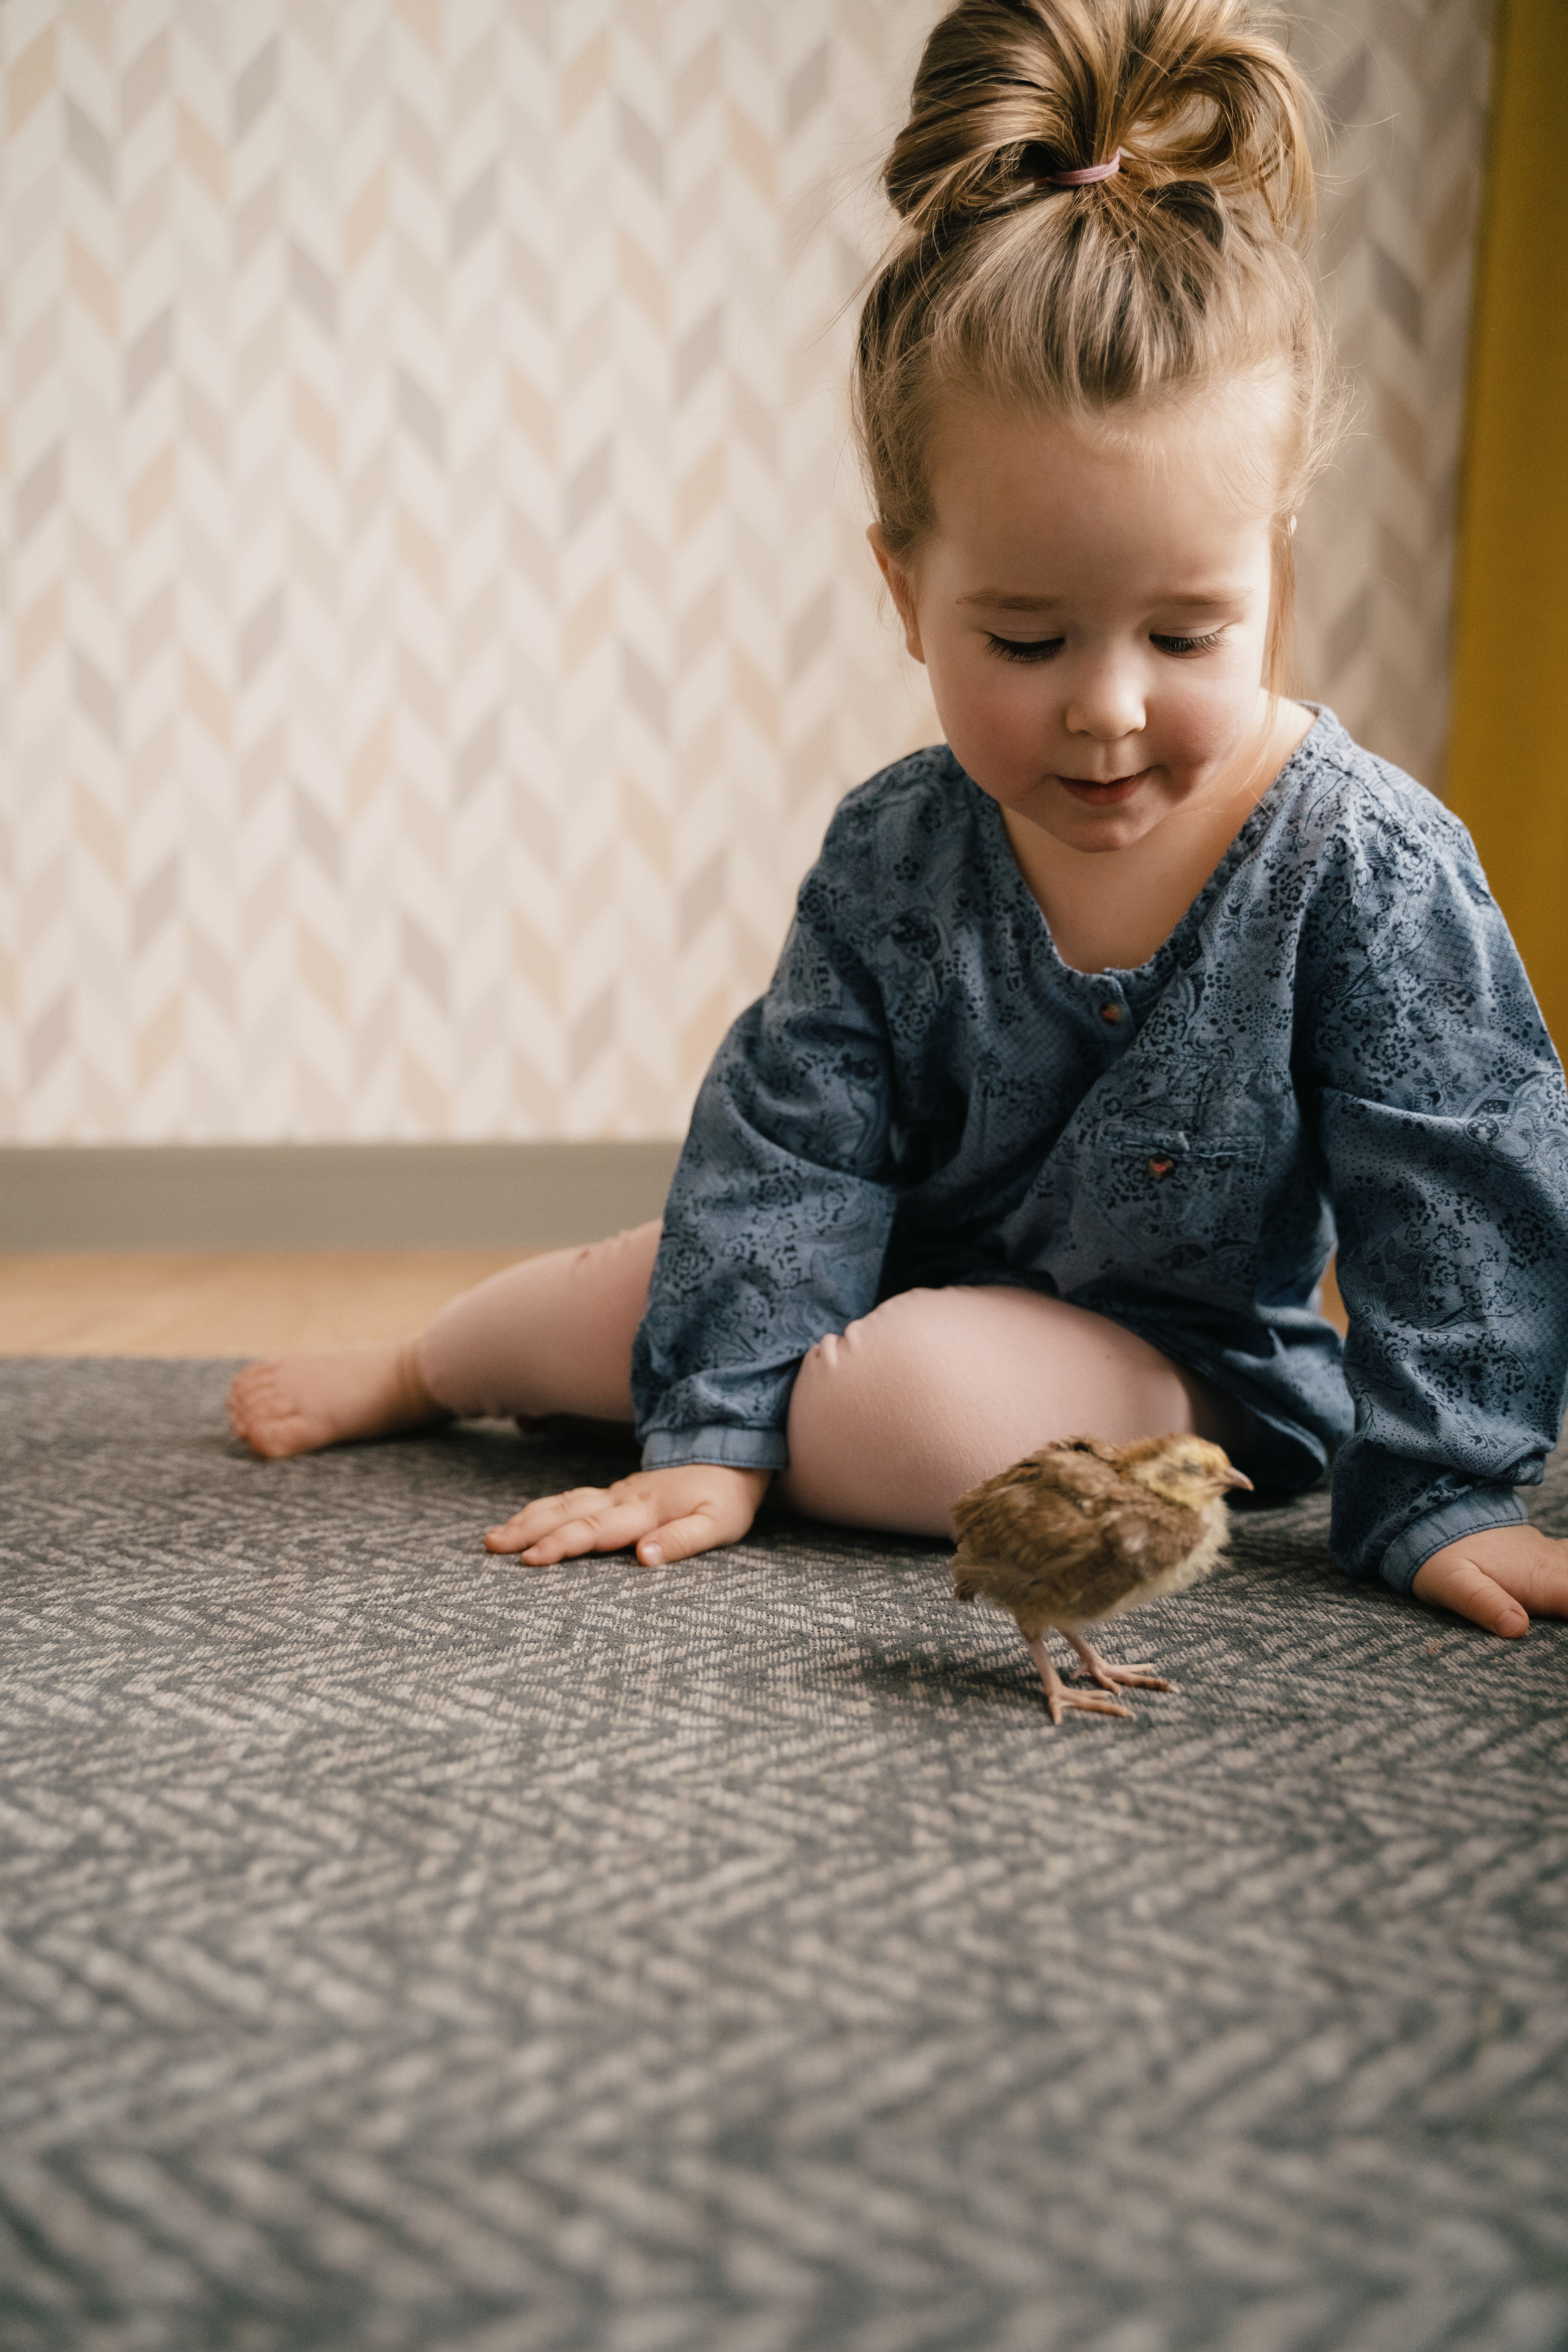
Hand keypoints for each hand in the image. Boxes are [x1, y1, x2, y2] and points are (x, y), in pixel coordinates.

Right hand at [484, 1462, 770, 1567]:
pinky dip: (543, 1509)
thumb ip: (682, 1540)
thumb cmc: (728, 1496)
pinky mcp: (617, 1493)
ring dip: (527, 1519)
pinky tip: (526, 1519)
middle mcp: (623, 1500)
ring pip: (563, 1504)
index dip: (561, 1546)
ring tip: (494, 1537)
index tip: (529, 1560)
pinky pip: (571, 1499)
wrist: (732, 1449)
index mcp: (645, 1511)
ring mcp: (617, 1494)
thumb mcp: (719, 1524)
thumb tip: (644, 1557)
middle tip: (491, 1547)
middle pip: (567, 1515)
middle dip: (527, 1531)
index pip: (594, 1531)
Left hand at [1411, 1521, 1567, 1636]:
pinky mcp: (1551, 1555)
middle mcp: (1556, 1566)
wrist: (1434, 1513)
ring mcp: (1556, 1558)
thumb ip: (1482, 1603)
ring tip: (1564, 1611)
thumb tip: (1515, 1627)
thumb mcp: (1450, 1582)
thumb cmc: (1440, 1555)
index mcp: (1541, 1579)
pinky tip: (1565, 1579)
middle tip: (1565, 1628)